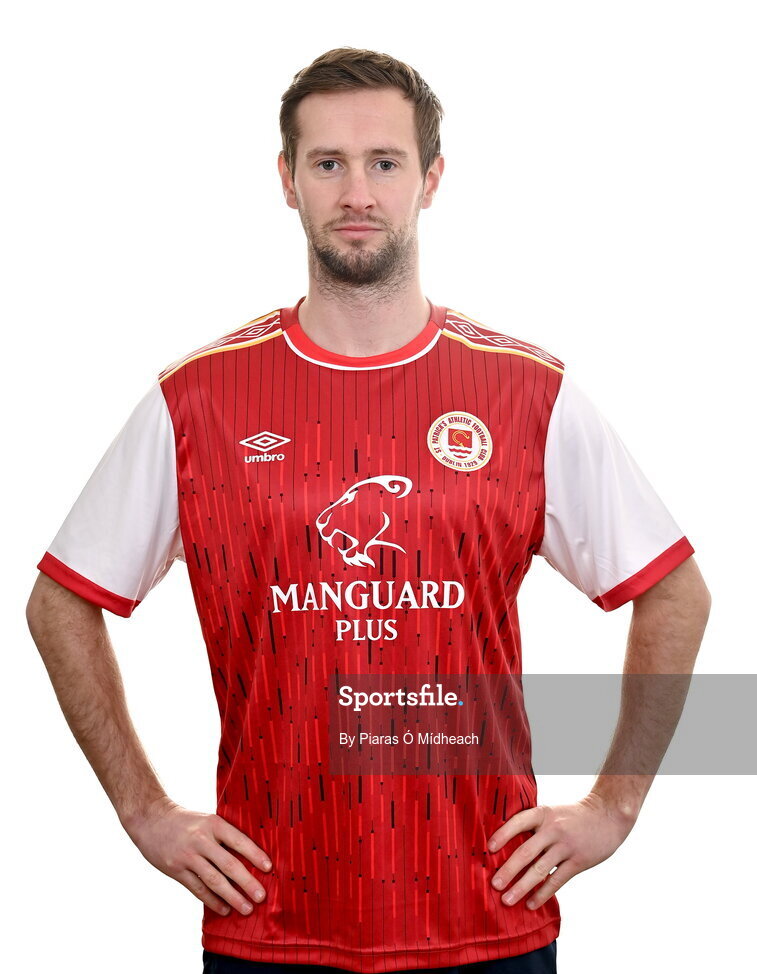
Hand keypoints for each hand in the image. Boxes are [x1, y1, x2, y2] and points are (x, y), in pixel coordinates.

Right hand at [123, 797, 272, 916]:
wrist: (151, 819)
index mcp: (213, 824)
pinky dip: (212, 901)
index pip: (239, 840)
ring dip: (232, 897)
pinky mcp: (176, 870)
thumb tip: (249, 857)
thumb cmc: (186, 821)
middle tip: (261, 896)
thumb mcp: (207, 820)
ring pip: (214, 880)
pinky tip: (224, 909)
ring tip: (246, 908)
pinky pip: (197, 889)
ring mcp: (187, 856)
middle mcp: (201, 840)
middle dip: (247, 882)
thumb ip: (224, 835)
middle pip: (229, 864)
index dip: (255, 855)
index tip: (269, 868)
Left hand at [487, 793, 635, 909]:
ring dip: (521, 887)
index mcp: (543, 814)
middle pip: (526, 851)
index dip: (503, 835)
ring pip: (539, 870)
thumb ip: (534, 826)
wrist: (607, 815)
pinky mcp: (578, 861)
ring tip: (507, 900)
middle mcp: (553, 829)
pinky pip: (556, 881)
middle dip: (508, 870)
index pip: (518, 822)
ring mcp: (566, 846)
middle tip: (494, 885)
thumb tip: (507, 846)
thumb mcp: (552, 813)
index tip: (489, 849)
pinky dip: (542, 894)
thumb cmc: (573, 816)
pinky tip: (531, 904)